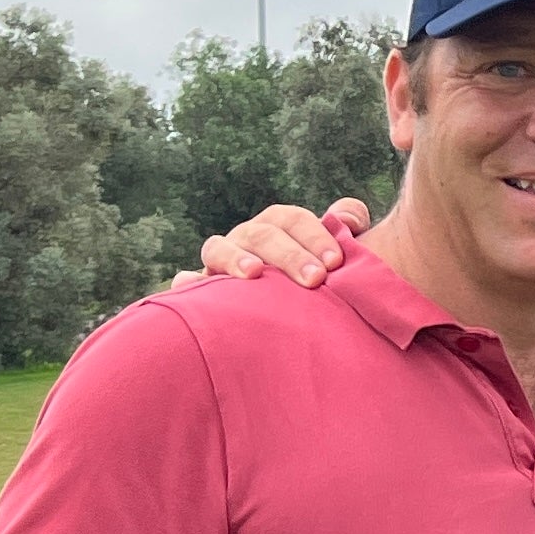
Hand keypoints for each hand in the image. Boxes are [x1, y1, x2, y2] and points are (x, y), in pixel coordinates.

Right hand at [182, 198, 369, 288]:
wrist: (284, 314)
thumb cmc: (312, 279)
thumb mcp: (332, 255)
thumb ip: (346, 228)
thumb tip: (348, 219)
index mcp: (277, 226)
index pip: (292, 219)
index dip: (314, 235)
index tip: (335, 262)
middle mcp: (247, 239)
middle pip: (262, 235)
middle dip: (289, 254)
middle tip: (315, 278)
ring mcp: (221, 262)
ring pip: (219, 248)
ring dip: (235, 258)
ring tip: (255, 274)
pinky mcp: (203, 289)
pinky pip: (187, 283)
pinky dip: (186, 283)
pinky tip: (189, 285)